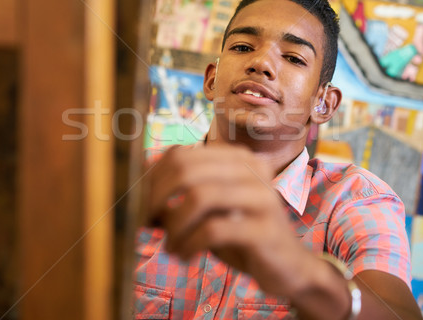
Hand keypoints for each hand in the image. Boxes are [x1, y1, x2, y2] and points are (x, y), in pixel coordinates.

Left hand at [144, 144, 318, 296]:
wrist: (288, 267)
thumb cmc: (240, 236)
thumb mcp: (207, 214)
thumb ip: (177, 201)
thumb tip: (134, 197)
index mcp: (237, 158)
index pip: (181, 154)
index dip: (152, 179)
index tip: (139, 206)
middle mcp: (253, 169)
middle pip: (186, 169)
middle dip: (156, 198)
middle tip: (146, 224)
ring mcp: (263, 197)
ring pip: (199, 196)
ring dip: (174, 225)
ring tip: (169, 245)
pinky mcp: (265, 229)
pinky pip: (213, 229)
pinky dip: (189, 244)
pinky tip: (184, 256)